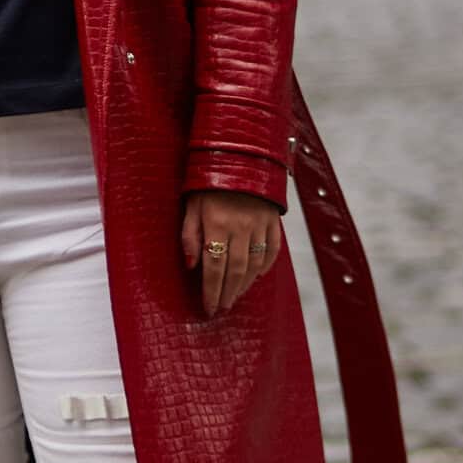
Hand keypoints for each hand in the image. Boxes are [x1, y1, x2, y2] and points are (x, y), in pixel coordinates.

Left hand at [181, 189, 281, 317]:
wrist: (241, 154)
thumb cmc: (209, 181)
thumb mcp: (191, 205)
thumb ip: (189, 235)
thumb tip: (191, 266)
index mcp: (216, 224)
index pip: (213, 267)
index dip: (211, 291)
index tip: (208, 308)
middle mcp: (240, 227)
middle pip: (235, 270)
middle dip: (227, 293)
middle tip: (221, 307)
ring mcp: (259, 224)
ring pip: (254, 264)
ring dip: (244, 285)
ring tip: (235, 297)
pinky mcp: (273, 220)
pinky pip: (272, 250)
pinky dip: (265, 266)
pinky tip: (256, 276)